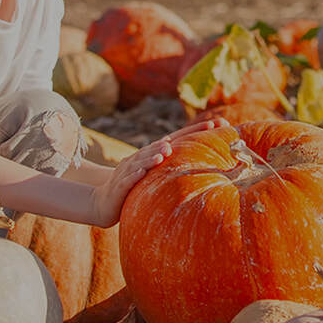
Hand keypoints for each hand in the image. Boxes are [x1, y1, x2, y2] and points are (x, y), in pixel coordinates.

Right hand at [94, 118, 228, 224]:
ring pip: (143, 160)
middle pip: (163, 144)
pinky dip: (134, 174)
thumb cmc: (135, 185)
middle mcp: (142, 157)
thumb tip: (206, 165)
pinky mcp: (120, 185)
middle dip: (182, 138)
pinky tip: (141, 172)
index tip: (219, 122)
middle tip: (199, 130)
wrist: (103, 200)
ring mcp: (130, 169)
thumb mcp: (156, 175)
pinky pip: (127, 179)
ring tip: (166, 151)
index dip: (197, 130)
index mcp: (153, 154)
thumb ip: (176, 167)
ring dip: (154, 155)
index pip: (179, 138)